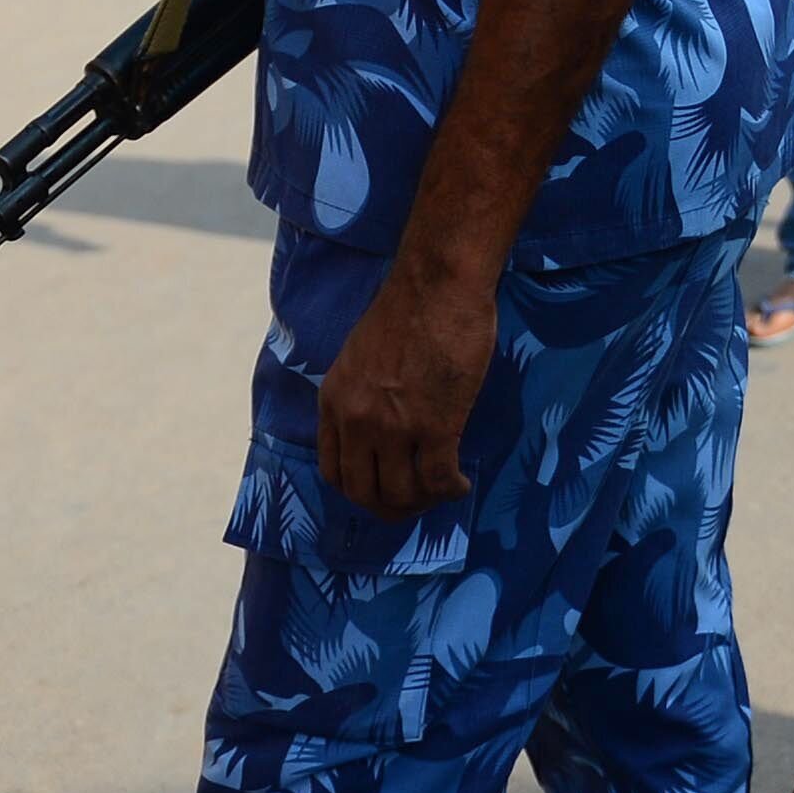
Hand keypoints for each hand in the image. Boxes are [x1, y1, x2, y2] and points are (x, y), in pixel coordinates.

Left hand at [313, 266, 496, 519]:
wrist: (437, 285)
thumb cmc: (407, 309)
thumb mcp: (359, 356)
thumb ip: (359, 395)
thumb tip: (379, 426)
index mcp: (334, 401)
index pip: (334, 471)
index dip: (360, 490)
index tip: (383, 489)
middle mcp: (356, 421)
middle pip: (364, 493)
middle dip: (391, 507)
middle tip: (415, 503)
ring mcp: (393, 428)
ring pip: (402, 493)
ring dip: (423, 502)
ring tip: (441, 491)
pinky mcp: (434, 427)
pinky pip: (437, 480)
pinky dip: (450, 491)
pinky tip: (460, 484)